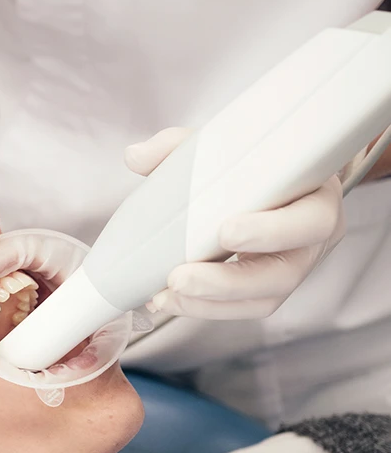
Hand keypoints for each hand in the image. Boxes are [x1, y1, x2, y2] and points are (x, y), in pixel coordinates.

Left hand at [125, 127, 345, 319]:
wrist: (278, 178)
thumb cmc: (257, 161)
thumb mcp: (227, 144)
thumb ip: (181, 146)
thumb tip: (135, 156)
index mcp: (316, 197)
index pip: (312, 220)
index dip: (272, 230)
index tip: (225, 230)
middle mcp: (312, 241)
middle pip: (283, 274)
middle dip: (227, 282)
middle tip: (179, 278)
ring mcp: (293, 268)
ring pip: (262, 300)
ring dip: (209, 304)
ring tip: (165, 296)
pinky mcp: (268, 288)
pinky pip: (241, 308)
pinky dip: (202, 308)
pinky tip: (168, 300)